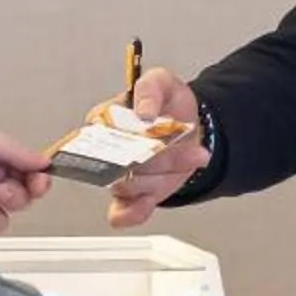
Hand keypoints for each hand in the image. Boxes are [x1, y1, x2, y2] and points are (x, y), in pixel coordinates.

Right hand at [107, 67, 211, 230]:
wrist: (189, 130)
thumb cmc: (168, 105)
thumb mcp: (162, 82)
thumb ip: (150, 88)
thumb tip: (143, 112)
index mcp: (104, 121)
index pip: (101, 133)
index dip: (123, 137)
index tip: (148, 135)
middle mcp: (107, 151)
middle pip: (120, 163)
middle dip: (158, 159)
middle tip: (187, 149)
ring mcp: (118, 175)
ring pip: (130, 185)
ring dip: (164, 176)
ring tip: (194, 157)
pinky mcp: (132, 196)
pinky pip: (121, 213)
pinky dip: (133, 212)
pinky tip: (148, 202)